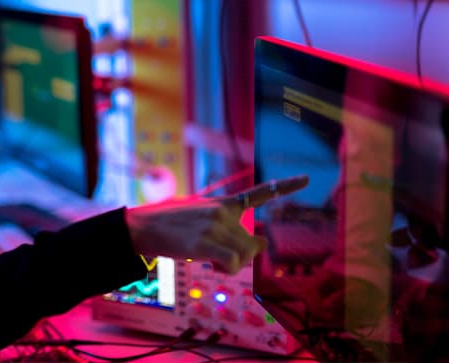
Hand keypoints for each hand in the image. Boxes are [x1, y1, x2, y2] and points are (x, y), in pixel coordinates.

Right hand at [124, 176, 306, 273]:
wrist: (141, 227)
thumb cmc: (168, 226)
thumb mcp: (200, 218)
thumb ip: (228, 229)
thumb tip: (261, 245)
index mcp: (222, 203)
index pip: (259, 193)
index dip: (285, 186)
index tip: (306, 178)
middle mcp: (223, 212)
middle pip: (252, 244)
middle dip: (241, 256)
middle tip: (216, 257)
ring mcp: (215, 226)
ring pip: (244, 256)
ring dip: (230, 265)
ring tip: (208, 259)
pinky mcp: (206, 242)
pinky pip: (232, 264)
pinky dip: (225, 270)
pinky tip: (208, 263)